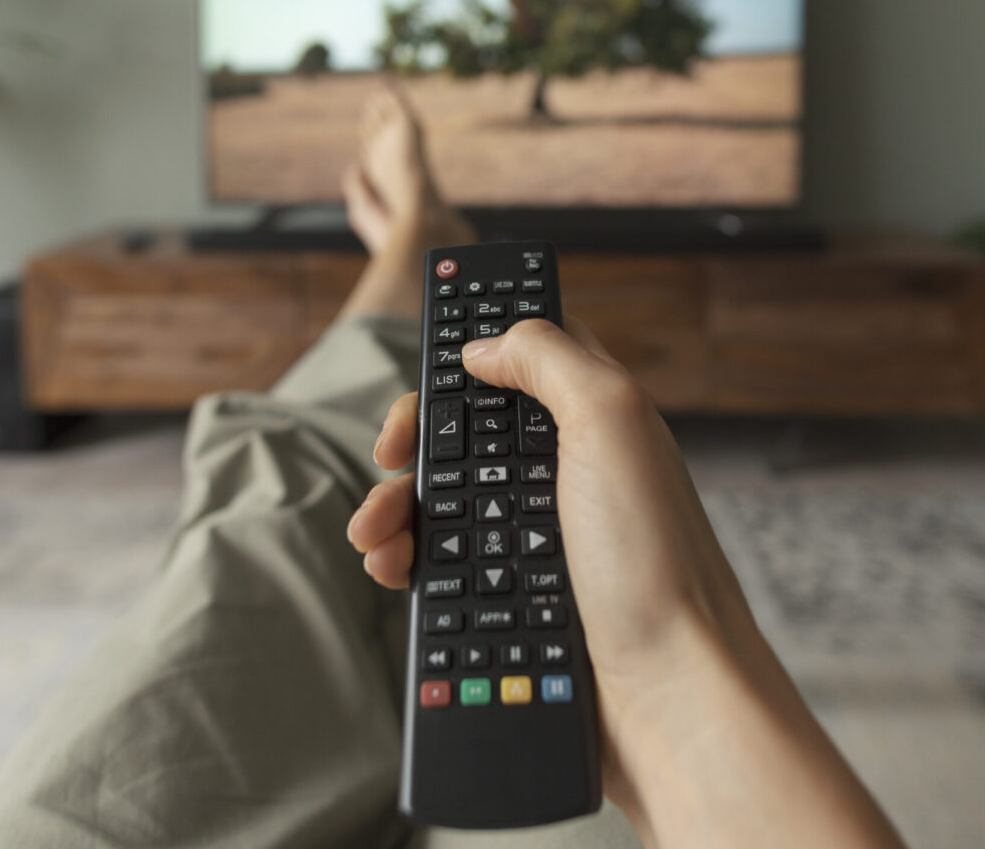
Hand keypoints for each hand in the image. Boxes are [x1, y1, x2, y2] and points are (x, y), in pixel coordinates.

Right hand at [346, 318, 750, 818]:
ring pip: (447, 496)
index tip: (431, 372)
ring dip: (398, 505)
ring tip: (375, 531)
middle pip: (468, 430)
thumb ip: (549, 359)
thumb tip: (482, 345)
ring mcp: (539, 532)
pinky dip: (409, 556)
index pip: (520, 361)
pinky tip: (391, 566)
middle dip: (419, 437)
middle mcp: (564, 470)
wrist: (667, 697)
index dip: (472, 357)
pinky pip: (446, 557)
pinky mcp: (517, 588)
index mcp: (591, 420)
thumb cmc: (655, 563)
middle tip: (393, 453)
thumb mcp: (611, 424)